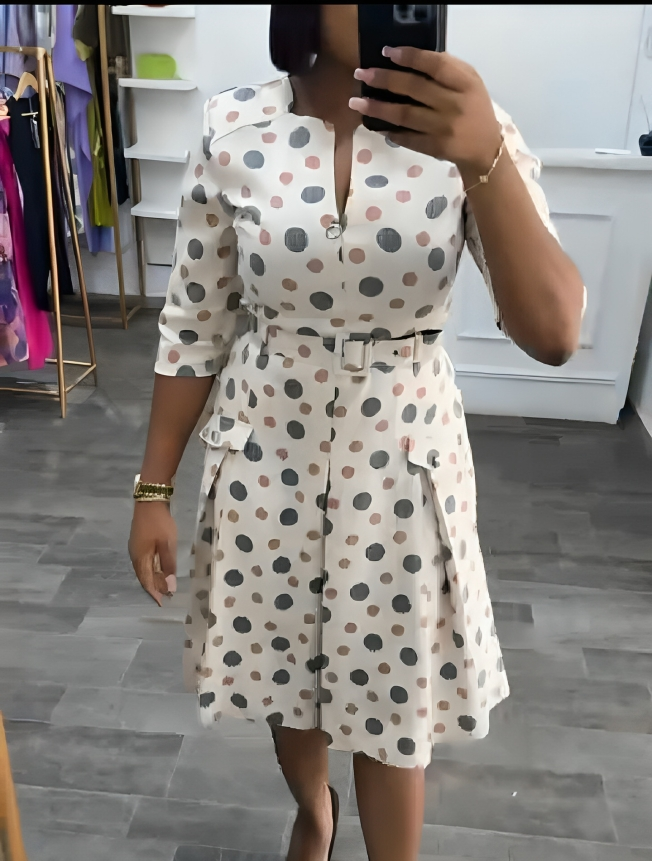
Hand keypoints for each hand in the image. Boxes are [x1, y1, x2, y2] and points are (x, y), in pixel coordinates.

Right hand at [128, 502, 177, 606]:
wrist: (149, 501)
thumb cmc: (159, 524)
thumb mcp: (167, 545)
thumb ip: (168, 565)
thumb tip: (168, 586)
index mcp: (140, 558)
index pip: (147, 581)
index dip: (155, 592)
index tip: (163, 602)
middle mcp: (135, 555)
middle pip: (143, 576)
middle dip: (154, 587)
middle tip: (165, 596)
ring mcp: (135, 548)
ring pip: (143, 569)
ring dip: (152, 578)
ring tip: (163, 585)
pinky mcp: (138, 541)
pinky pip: (144, 561)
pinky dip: (151, 568)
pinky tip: (158, 569)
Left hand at [349, 47, 502, 177]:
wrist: (484, 148)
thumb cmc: (473, 108)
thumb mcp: (469, 82)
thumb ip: (447, 69)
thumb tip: (411, 58)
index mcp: (465, 83)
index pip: (435, 65)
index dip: (409, 57)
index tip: (387, 52)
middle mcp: (454, 105)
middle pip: (414, 88)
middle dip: (384, 79)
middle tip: (361, 74)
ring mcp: (443, 128)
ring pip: (405, 115)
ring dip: (378, 108)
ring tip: (356, 102)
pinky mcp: (434, 148)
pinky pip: (406, 137)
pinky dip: (389, 131)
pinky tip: (374, 124)